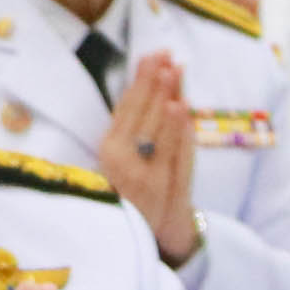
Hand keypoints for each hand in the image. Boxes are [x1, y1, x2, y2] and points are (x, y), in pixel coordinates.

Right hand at [100, 54, 200, 263]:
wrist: (150, 236)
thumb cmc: (137, 191)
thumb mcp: (128, 157)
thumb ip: (134, 126)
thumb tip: (147, 85)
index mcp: (109, 150)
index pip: (126, 107)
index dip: (139, 80)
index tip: (151, 55)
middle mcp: (122, 161)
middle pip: (141, 114)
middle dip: (153, 81)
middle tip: (164, 53)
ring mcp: (144, 174)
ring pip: (157, 128)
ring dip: (165, 96)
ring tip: (172, 69)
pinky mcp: (163, 187)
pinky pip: (173, 151)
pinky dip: (177, 128)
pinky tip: (179, 107)